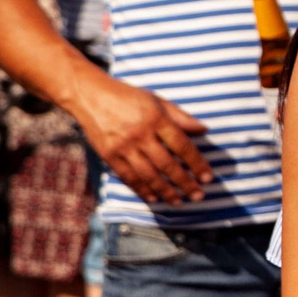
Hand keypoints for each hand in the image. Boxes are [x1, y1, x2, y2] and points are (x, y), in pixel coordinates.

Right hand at [70, 71, 210, 204]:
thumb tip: (204, 130)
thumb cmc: (128, 97)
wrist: (89, 95)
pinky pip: (128, 177)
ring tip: (179, 202)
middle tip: (198, 196)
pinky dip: (142, 189)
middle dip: (185, 182)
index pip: (182, 145)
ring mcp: (123, 146)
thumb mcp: (156, 100)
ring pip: (148, 174)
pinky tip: (154, 198)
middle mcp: (140, 135)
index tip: (208, 177)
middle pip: (167, 164)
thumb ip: (180, 116)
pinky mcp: (108, 155)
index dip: (196, 163)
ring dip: (165, 191)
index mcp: (156, 119)